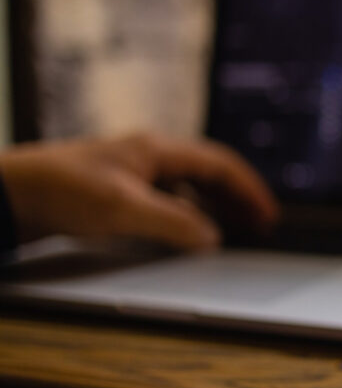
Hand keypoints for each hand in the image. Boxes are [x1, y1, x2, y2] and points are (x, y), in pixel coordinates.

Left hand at [0, 132, 278, 249]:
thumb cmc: (60, 192)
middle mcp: (150, 156)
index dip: (250, 191)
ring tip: (235, 229)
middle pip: (209, 173)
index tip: (268, 215)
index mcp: (158, 149)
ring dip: (215, 207)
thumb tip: (212, 238)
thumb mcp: (125, 210)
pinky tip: (189, 232)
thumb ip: (175, 224)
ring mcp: (133, 172)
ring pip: (189, 186)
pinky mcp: (117, 190)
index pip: (220, 165)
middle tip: (261, 224)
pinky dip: (189, 214)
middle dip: (238, 198)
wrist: (9, 195)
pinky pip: (169, 198)